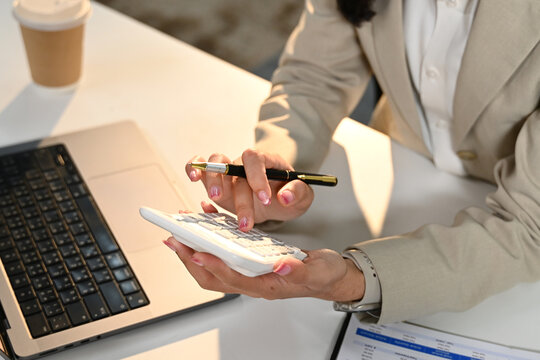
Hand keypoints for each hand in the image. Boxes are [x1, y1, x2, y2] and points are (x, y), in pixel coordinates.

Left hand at [163, 237, 365, 301]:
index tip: (197, 253)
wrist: (329, 276)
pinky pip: (226, 254)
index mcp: (268, 286)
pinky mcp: (252, 263)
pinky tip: (210, 220)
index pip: (233, 279)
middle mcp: (255, 282)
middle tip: (175, 240)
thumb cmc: (323, 275)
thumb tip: (280, 267)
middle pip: (214, 277)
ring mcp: (251, 274)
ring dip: (195, 251)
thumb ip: (298, 270)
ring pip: (215, 267)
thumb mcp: (318, 271)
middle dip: (191, 260)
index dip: (214, 267)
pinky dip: (213, 239)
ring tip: (182, 232)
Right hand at [185, 149, 313, 230]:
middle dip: (238, 195)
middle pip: (234, 167)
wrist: (277, 202)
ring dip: (213, 182)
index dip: (257, 177)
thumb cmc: (289, 195)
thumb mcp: (302, 197)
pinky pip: (200, 166)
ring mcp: (228, 171)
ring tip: (216, 200)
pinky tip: (193, 178)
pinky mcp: (216, 181)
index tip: (265, 200)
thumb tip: (285, 196)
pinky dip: (193, 167)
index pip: (256, 159)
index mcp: (267, 161)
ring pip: (214, 164)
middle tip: (245, 222)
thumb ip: (298, 193)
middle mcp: (245, 163)